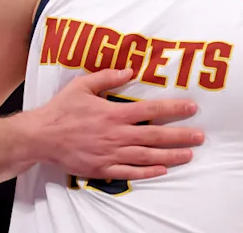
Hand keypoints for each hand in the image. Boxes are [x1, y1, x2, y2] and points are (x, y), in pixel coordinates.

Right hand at [31, 68, 203, 180]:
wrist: (42, 137)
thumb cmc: (62, 109)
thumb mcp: (82, 85)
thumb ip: (107, 77)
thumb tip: (130, 69)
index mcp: (113, 113)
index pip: (151, 110)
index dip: (173, 109)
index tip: (191, 108)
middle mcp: (117, 135)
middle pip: (155, 136)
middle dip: (180, 136)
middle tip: (200, 136)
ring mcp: (111, 154)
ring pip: (147, 156)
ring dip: (170, 155)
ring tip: (188, 154)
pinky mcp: (103, 169)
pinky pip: (130, 172)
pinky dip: (148, 172)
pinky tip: (162, 170)